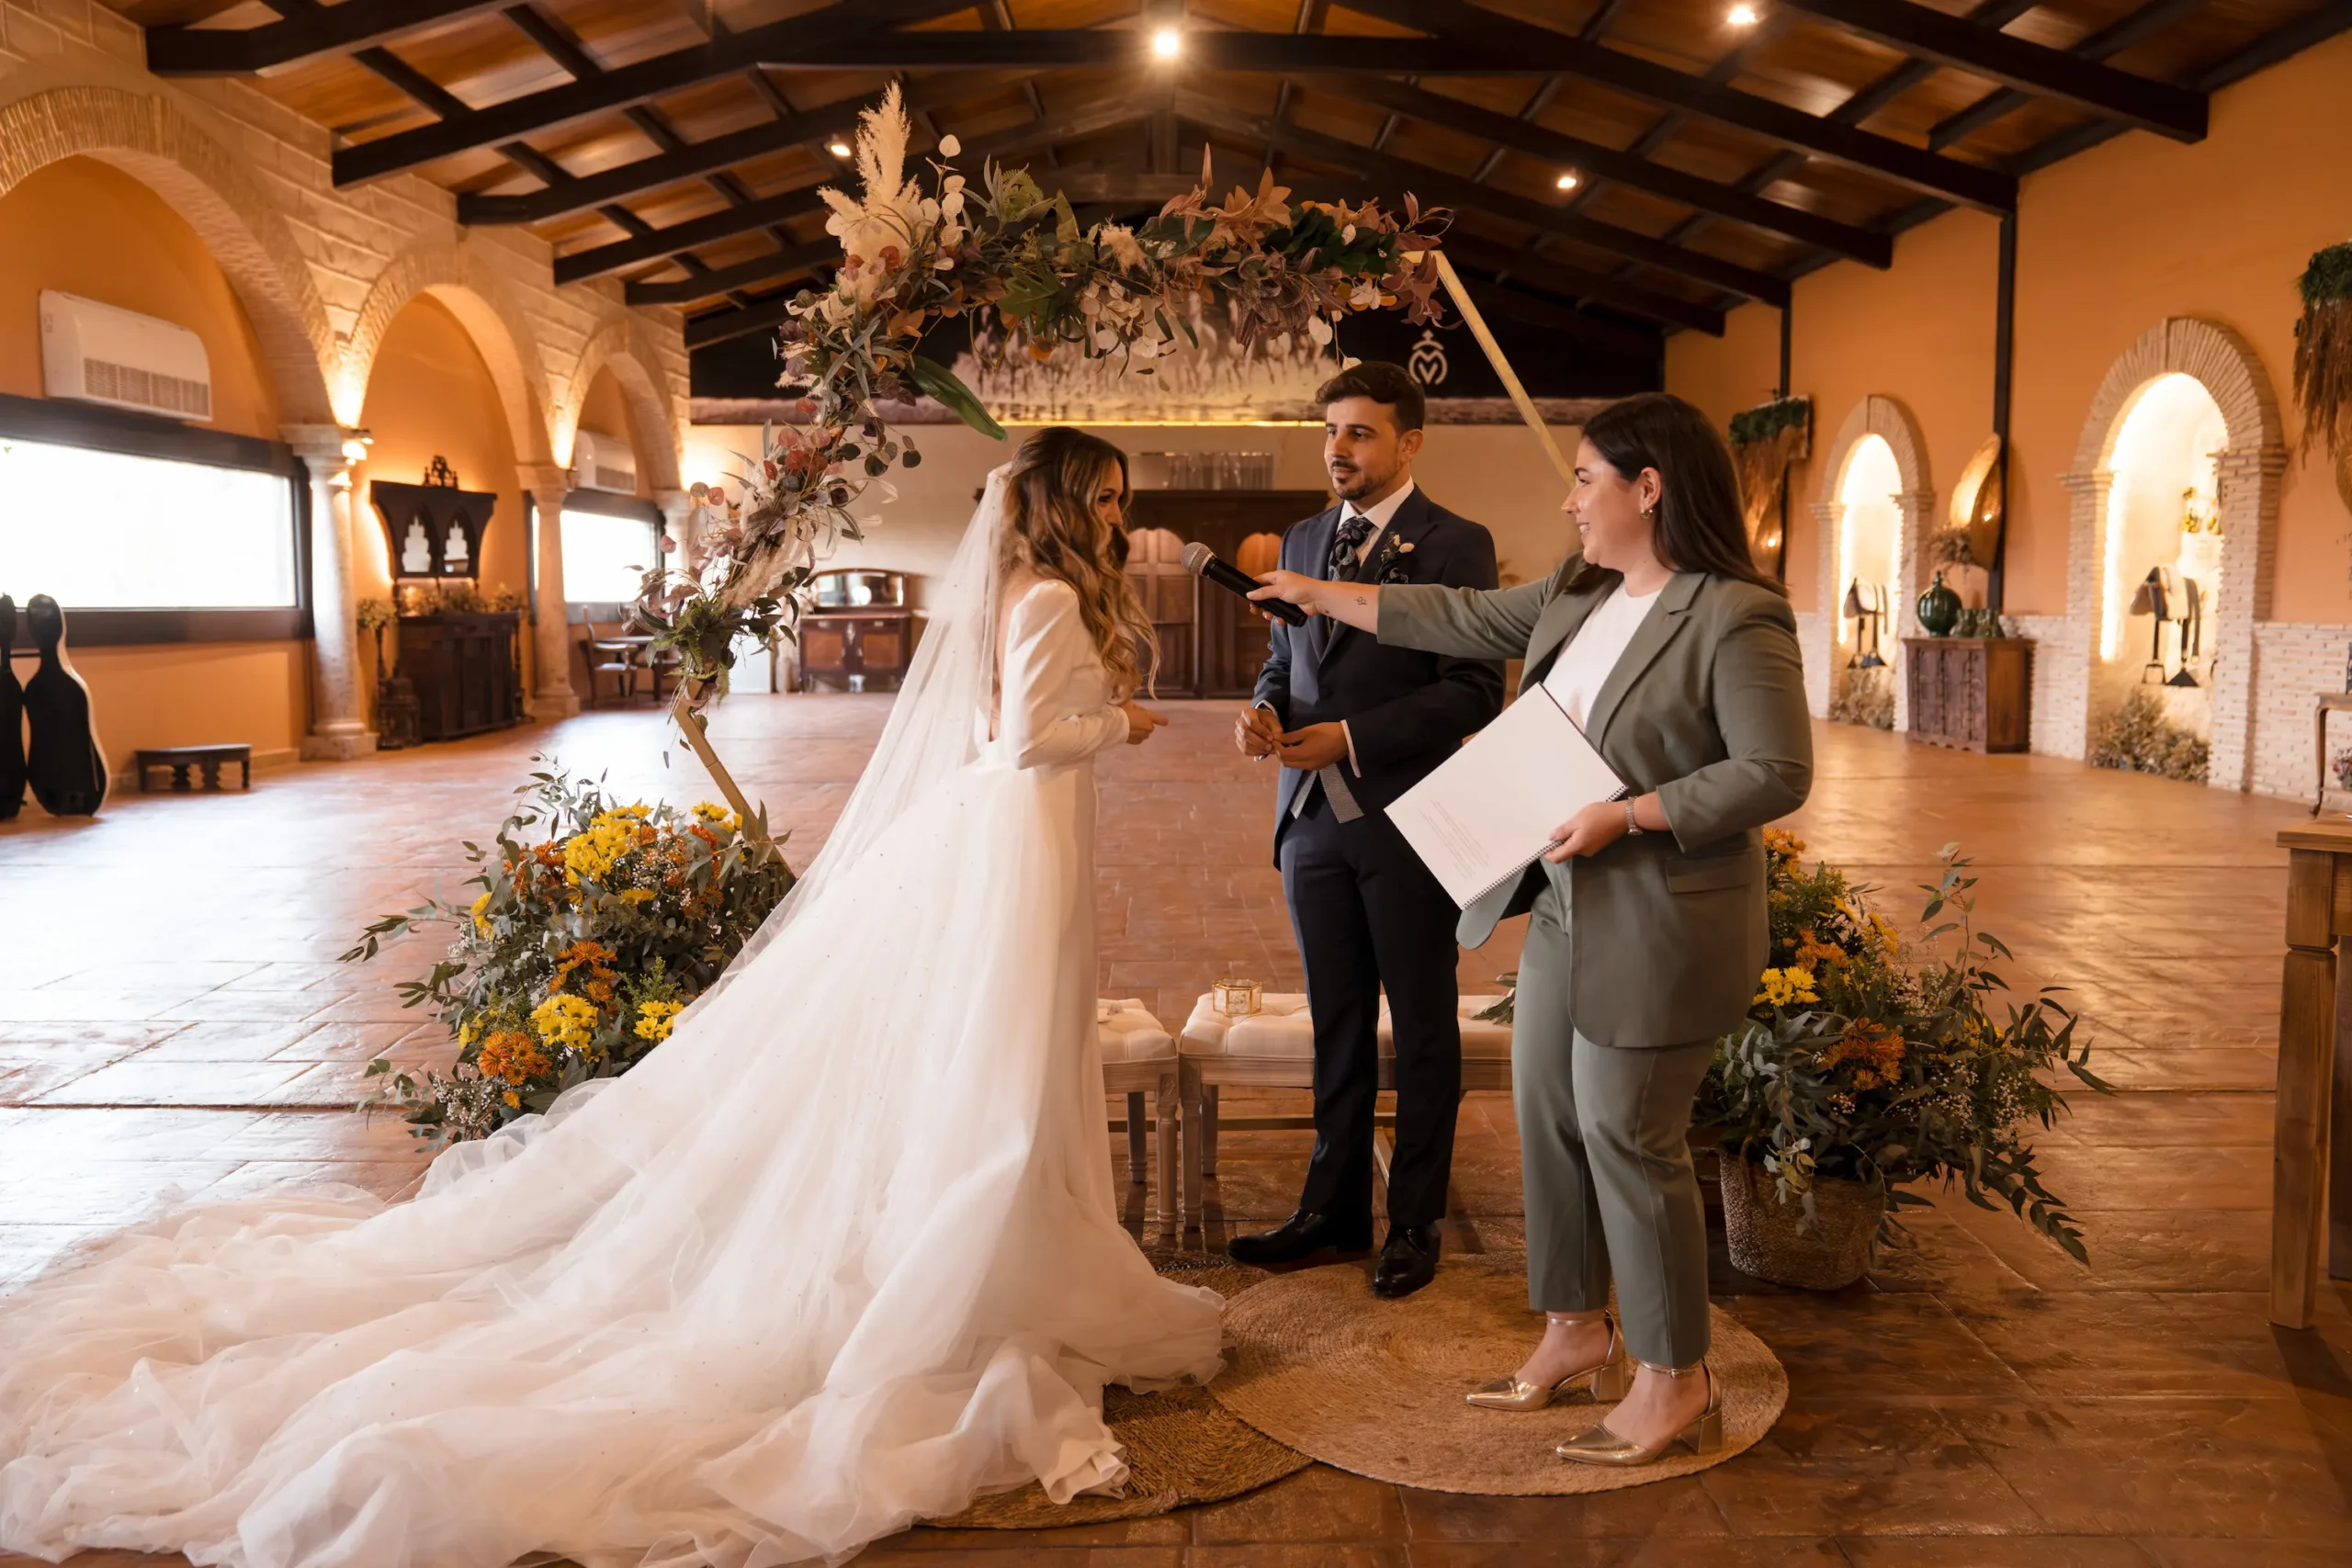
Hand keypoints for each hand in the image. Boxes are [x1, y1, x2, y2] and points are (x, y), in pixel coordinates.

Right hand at [1121, 700, 1167, 745]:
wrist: (1113, 726)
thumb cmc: (1122, 713)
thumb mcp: (1130, 704)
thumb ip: (1137, 708)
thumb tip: (1138, 710)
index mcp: (1148, 717)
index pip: (1162, 720)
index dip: (1162, 721)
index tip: (1162, 722)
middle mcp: (1148, 728)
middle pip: (1150, 726)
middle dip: (1144, 723)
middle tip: (1134, 720)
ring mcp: (1143, 736)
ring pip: (1144, 733)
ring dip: (1140, 730)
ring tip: (1129, 726)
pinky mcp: (1136, 742)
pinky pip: (1138, 738)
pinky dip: (1135, 736)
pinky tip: (1127, 732)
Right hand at [1236, 705, 1278, 759]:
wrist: (1260, 723)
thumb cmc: (1266, 720)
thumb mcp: (1273, 720)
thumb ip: (1275, 728)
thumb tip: (1275, 739)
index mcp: (1247, 713)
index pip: (1252, 722)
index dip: (1262, 731)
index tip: (1271, 738)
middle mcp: (1240, 722)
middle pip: (1247, 734)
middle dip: (1260, 742)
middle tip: (1270, 747)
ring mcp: (1238, 733)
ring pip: (1245, 744)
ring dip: (1259, 749)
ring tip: (1269, 750)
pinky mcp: (1239, 742)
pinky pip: (1245, 750)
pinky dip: (1255, 752)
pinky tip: (1264, 752)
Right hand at [1253, 570, 1379, 633]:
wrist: (1318, 599)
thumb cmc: (1300, 589)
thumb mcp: (1279, 589)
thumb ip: (1264, 593)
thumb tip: (1249, 594)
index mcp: (1277, 577)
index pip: (1260, 580)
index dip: (1252, 587)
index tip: (1246, 596)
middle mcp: (1280, 586)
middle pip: (1264, 595)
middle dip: (1260, 604)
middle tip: (1255, 611)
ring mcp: (1285, 597)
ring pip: (1272, 606)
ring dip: (1269, 613)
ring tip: (1270, 617)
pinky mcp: (1290, 607)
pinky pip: (1280, 613)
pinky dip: (1279, 617)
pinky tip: (1281, 621)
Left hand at [1274, 722, 1349, 771]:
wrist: (1347, 739)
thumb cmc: (1326, 732)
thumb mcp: (1307, 731)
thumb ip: (1291, 737)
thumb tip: (1278, 738)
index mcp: (1302, 754)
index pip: (1283, 755)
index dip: (1277, 747)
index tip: (1275, 739)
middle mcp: (1306, 765)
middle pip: (1286, 763)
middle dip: (1281, 754)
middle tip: (1281, 743)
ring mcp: (1312, 767)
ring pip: (1294, 765)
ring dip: (1288, 757)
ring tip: (1290, 745)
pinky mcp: (1318, 767)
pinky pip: (1302, 765)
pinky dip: (1297, 759)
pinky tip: (1299, 750)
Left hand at [1542, 800, 1628, 862]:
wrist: (1623, 816)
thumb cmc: (1599, 816)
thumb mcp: (1577, 820)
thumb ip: (1563, 831)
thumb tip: (1551, 838)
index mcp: (1577, 847)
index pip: (1558, 857)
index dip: (1548, 854)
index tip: (1541, 846)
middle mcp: (1584, 852)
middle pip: (1566, 852)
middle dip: (1558, 843)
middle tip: (1553, 829)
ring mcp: (1592, 849)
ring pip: (1575, 846)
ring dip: (1569, 838)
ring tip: (1567, 824)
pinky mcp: (1598, 844)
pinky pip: (1582, 843)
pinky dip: (1577, 836)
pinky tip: (1578, 825)